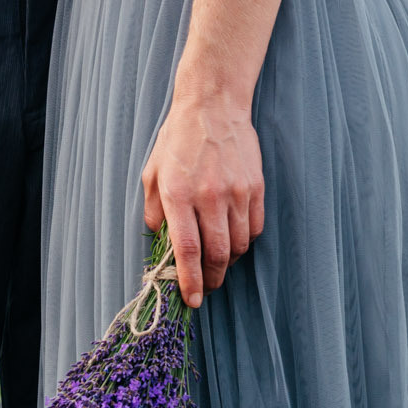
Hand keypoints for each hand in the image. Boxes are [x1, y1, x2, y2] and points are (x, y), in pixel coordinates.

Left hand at [141, 95, 264, 307]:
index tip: (191, 301)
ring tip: (216, 264)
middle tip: (204, 288)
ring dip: (227, 263)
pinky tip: (232, 240)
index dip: (190, 281)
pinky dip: (243, 242)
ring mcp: (236, 193)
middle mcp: (209, 197)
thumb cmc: (178, 140)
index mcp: (179, 195)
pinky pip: (254, 229)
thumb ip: (154, 211)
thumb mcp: (152, 173)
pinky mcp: (255, 188)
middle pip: (217, 255)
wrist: (213, 106)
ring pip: (238, 246)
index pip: (187, 250)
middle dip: (211, 280)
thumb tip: (160, 244)